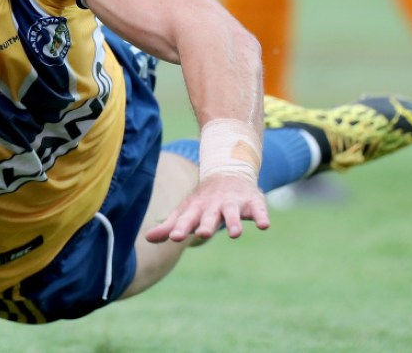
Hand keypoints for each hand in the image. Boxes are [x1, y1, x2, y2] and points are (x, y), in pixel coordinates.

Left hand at [144, 173, 270, 242]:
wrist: (228, 172)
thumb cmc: (203, 200)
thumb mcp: (186, 211)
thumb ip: (170, 226)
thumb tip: (147, 239)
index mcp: (196, 208)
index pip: (186, 219)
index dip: (180, 228)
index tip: (174, 237)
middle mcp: (214, 205)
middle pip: (209, 216)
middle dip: (206, 225)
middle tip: (202, 234)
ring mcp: (233, 202)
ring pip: (233, 212)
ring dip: (233, 222)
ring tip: (235, 234)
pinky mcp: (253, 202)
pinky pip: (258, 209)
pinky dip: (261, 216)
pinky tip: (264, 225)